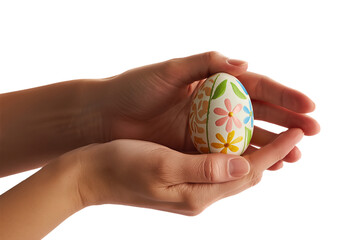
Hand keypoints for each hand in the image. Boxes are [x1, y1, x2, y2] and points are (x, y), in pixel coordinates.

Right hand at [75, 128, 302, 214]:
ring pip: (234, 174)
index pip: (248, 173)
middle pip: (246, 177)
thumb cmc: (121, 165)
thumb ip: (205, 168)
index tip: (297, 133)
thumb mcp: (163, 164)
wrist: (91, 176)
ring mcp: (190, 192)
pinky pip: (218, 170)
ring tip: (275, 137)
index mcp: (197, 194)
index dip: (275, 152)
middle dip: (273, 155)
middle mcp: (198, 197)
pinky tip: (236, 144)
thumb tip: (245, 167)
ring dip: (256, 156)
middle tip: (293, 132)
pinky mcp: (182, 182)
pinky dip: (233, 157)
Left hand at [97, 51, 318, 168]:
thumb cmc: (134, 89)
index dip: (283, 96)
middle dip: (286, 122)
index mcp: (211, 84)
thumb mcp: (170, 71)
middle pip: (258, 114)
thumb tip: (245, 63)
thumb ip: (205, 64)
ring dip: (271, 145)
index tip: (308, 106)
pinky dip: (246, 160)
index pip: (255, 88)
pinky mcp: (194, 149)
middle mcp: (212, 107)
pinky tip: (265, 166)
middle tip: (312, 132)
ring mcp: (204, 130)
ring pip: (246, 138)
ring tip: (294, 155)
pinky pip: (226, 155)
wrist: (105, 116)